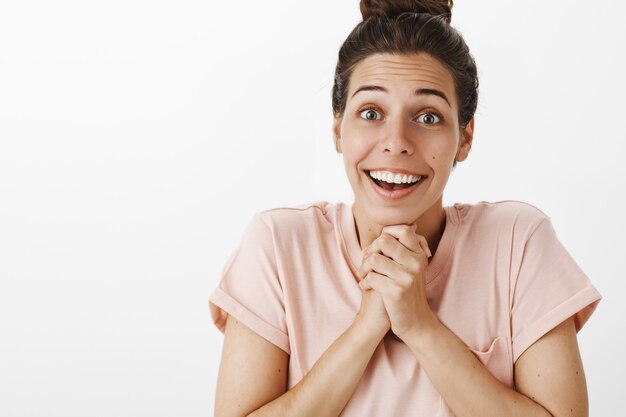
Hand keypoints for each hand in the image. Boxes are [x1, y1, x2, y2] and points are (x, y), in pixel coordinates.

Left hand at [357, 224, 437, 339]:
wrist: (415, 322)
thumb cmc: (407, 292)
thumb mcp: (411, 269)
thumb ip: (403, 249)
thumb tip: (392, 228)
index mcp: (419, 255)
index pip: (403, 230)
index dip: (386, 233)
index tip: (378, 247)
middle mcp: (416, 264)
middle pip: (385, 241)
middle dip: (371, 250)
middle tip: (367, 262)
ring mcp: (407, 277)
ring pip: (374, 260)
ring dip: (364, 268)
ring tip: (364, 275)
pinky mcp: (397, 291)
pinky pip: (371, 278)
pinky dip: (364, 282)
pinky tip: (365, 287)